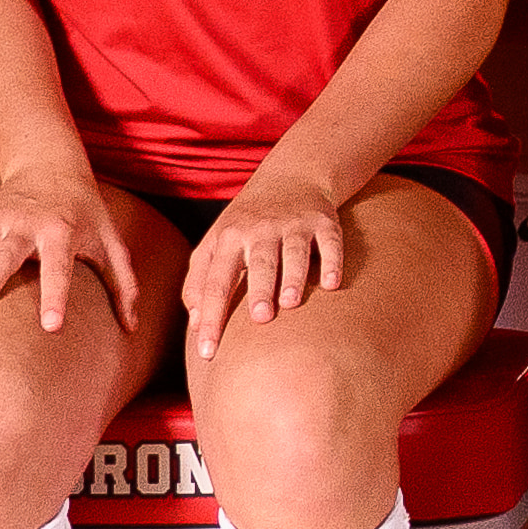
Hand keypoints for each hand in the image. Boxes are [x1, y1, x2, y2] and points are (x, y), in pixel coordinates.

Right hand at [0, 167, 125, 326]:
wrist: (50, 164)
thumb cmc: (85, 212)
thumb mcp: (110, 241)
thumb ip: (123, 284)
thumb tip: (132, 327)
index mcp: (61, 232)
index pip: (60, 269)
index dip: (57, 298)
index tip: (52, 327)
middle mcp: (26, 224)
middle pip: (6, 254)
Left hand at [190, 191, 356, 340]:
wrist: (291, 176)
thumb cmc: (245, 223)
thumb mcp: (215, 243)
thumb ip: (198, 281)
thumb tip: (195, 323)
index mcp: (229, 238)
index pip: (216, 282)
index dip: (211, 317)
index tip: (207, 353)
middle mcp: (261, 229)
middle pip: (259, 262)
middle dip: (259, 289)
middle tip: (259, 318)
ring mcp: (294, 224)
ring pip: (294, 251)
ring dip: (294, 276)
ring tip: (290, 303)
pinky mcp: (324, 222)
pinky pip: (330, 242)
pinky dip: (332, 261)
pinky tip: (332, 284)